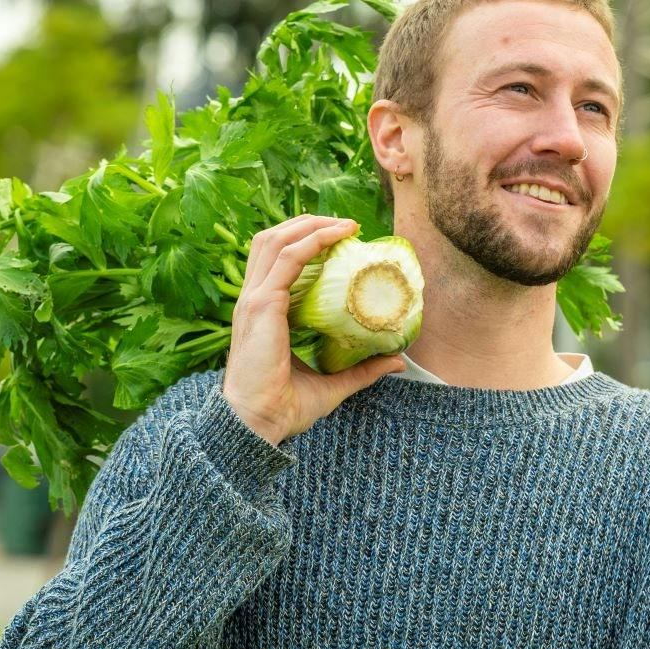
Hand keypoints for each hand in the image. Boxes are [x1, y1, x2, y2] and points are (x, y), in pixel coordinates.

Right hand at [222, 215, 405, 445]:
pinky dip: (312, 240)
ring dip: (310, 225)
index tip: (340, 241)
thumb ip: (361, 371)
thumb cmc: (284, 408)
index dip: (303, 243)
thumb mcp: (332, 384)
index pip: (274, 261)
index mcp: (261, 313)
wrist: (257, 424)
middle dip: (307, 224)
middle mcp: (253, 299)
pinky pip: (288, 259)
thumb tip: (397, 360)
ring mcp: (254, 300)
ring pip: (276, 240)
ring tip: (344, 224)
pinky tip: (337, 236)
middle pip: (271, 240)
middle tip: (346, 225)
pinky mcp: (262, 305)